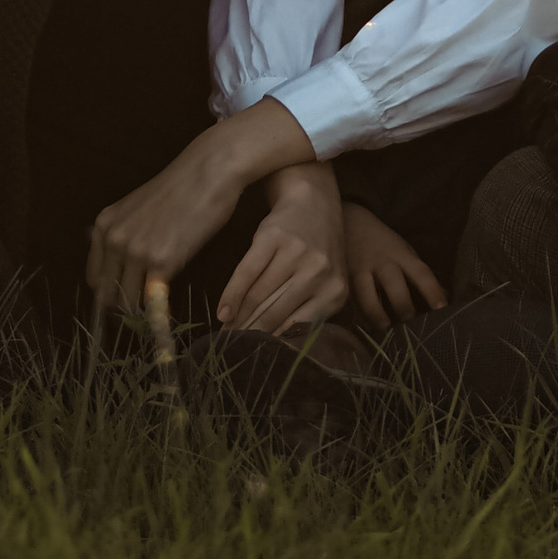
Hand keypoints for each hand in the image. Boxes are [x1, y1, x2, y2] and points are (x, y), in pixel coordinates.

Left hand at [87, 100, 312, 316]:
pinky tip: (169, 312)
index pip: (94, 278)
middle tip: (142, 312)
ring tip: (156, 313)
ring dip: (141, 312)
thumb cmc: (180, 189)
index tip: (125, 300)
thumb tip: (118, 262)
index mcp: (105, 226)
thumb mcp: (138, 207)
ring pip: (128, 301)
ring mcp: (136, 251)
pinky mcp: (162, 261)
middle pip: (107, 294)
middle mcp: (114, 239)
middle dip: (123, 307)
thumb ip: (124, 232)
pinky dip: (159, 312)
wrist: (209, 172)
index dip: (108, 294)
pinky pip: (153, 301)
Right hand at [216, 159, 346, 334]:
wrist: (312, 200)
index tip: (254, 358)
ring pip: (259, 296)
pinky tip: (222, 312)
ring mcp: (296, 254)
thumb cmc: (318, 249)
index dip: (273, 345)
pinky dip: (231, 295)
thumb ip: (309, 311)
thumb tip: (275, 348)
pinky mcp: (273, 237)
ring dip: (238, 319)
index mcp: (335, 291)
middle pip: (275, 314)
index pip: (298, 327)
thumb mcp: (326, 281)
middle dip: (251, 335)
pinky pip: (246, 274)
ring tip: (225, 334)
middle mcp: (319, 273)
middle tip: (233, 350)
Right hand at [343, 203, 445, 327]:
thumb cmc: (383, 242)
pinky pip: (350, 299)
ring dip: (377, 314)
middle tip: (410, 326)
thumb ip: (419, 274)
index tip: (442, 310)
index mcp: (401, 255)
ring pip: (367, 295)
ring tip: (383, 327)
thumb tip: (447, 296)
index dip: (432, 291)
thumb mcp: (404, 251)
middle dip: (403, 308)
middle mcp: (382, 263)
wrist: (348, 221)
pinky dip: (357, 314)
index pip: (421, 273)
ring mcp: (360, 270)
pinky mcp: (343, 278)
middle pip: (395, 286)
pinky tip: (363, 324)